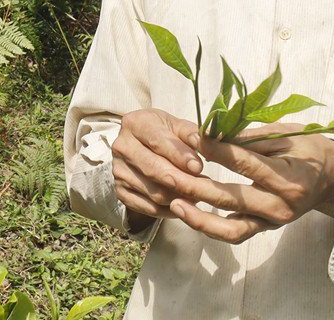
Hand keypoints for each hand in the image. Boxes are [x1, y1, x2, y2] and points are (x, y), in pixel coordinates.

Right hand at [111, 108, 210, 227]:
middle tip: (204, 187)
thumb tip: (214, 136)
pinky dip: (172, 210)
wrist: (140, 146)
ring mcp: (119, 171)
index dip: (179, 155)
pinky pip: (150, 208)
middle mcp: (122, 147)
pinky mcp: (121, 192)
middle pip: (154, 169)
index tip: (198, 166)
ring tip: (199, 194)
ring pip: (155, 192)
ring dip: (181, 197)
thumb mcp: (177, 126)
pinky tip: (186, 203)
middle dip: (182, 181)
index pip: (157, 141)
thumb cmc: (163, 134)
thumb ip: (193, 133)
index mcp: (135, 123)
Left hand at [168, 124, 333, 243]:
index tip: (191, 136)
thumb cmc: (309, 150)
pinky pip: (234, 235)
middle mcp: (281, 206)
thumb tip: (212, 131)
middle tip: (168, 172)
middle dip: (196, 185)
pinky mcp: (266, 229)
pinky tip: (187, 212)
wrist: (333, 179)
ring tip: (172, 201)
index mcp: (288, 178)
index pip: (245, 163)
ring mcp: (273, 222)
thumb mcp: (285, 136)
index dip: (216, 149)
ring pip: (229, 226)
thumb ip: (249, 137)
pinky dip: (209, 227)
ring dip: (198, 215)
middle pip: (231, 198)